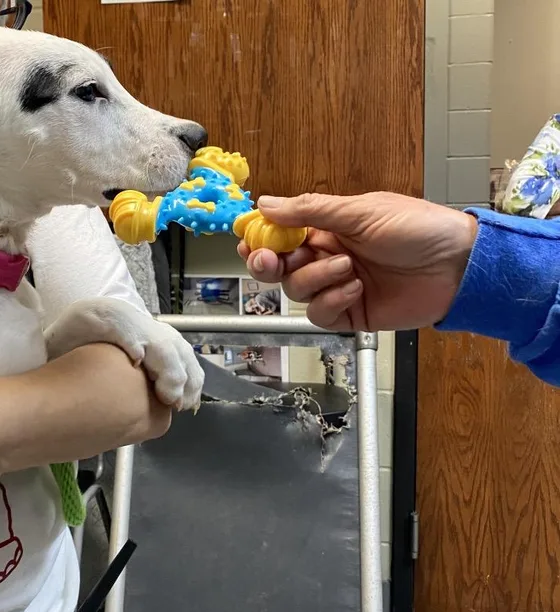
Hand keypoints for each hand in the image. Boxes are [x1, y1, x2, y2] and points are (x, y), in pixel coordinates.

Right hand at [237, 192, 478, 330]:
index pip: (281, 236)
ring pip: (297, 291)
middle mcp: (327, 257)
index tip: (248, 241)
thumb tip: (265, 204)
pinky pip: (320, 314)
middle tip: (270, 262)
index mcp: (328, 228)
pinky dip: (331, 301)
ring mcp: (337, 287)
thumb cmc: (417, 228)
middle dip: (269, 265)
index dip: (261, 239)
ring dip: (316, 278)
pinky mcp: (349, 314)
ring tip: (348, 268)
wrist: (457, 266)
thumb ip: (310, 211)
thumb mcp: (361, 211)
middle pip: (279, 268)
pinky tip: (354, 289)